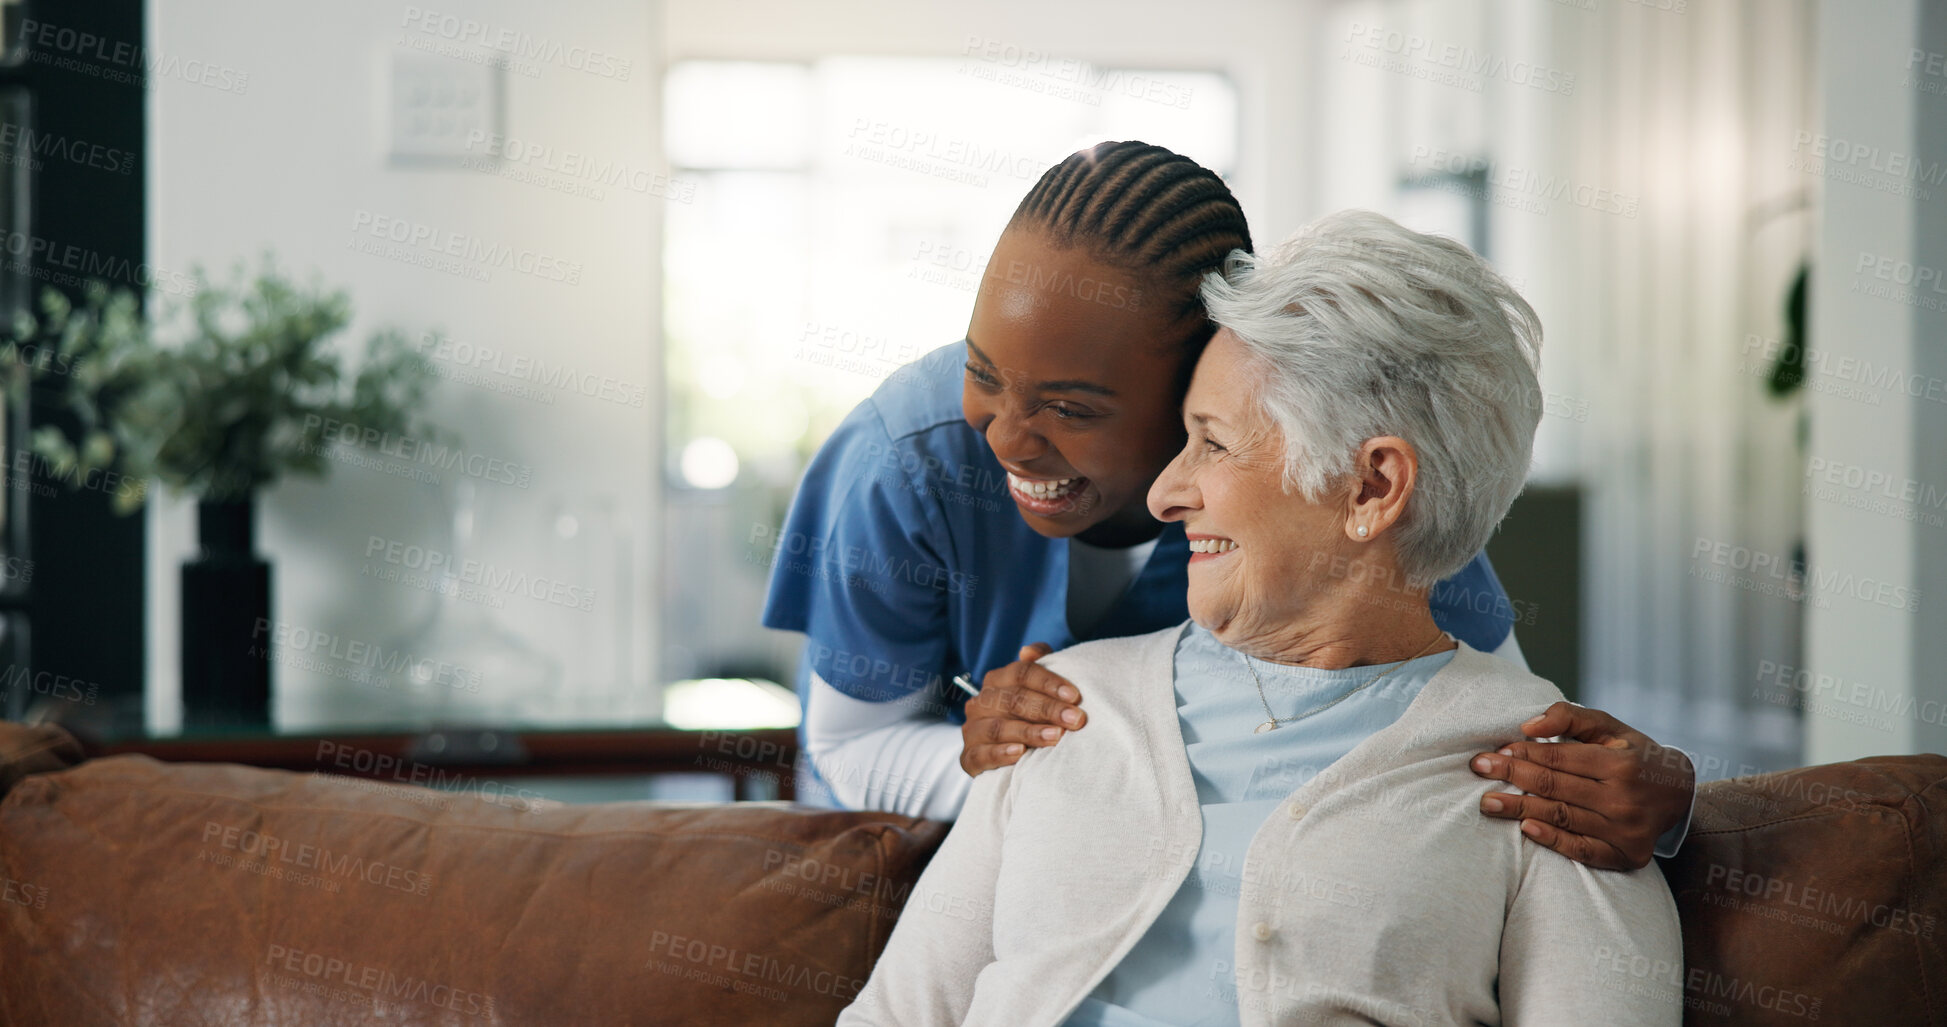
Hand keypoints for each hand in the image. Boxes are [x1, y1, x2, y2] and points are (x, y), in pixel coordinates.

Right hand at [958, 643, 1086, 776]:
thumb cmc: (1029, 715)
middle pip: (1013, 700)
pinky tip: (1021, 753)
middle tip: (1075, 719)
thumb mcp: (1037, 688)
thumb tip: (1027, 651)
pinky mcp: (969, 758)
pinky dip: (1001, 753)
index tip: (1075, 696)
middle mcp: (980, 703)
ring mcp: (972, 730)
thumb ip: (1039, 663)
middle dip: (1047, 709)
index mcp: (996, 680)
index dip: (1048, 682)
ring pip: (998, 728)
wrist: (1009, 754)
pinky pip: (982, 755)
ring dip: (1029, 732)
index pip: (1021, 673)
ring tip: (1055, 736)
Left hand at [1471, 701, 1694, 869]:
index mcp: (1621, 763)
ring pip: (1563, 817)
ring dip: (1520, 810)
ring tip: (1488, 803)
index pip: (1560, 758)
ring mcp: (1626, 830)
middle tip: (1478, 770)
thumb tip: (1528, 726)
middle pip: (1555, 787)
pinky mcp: (1627, 855)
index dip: (1524, 754)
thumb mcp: (1610, 727)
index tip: (1494, 752)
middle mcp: (1625, 798)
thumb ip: (1570, 717)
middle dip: (1512, 776)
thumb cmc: (1634, 754)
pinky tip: (1526, 829)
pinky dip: (1553, 841)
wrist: (1678, 793)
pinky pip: (1583, 851)